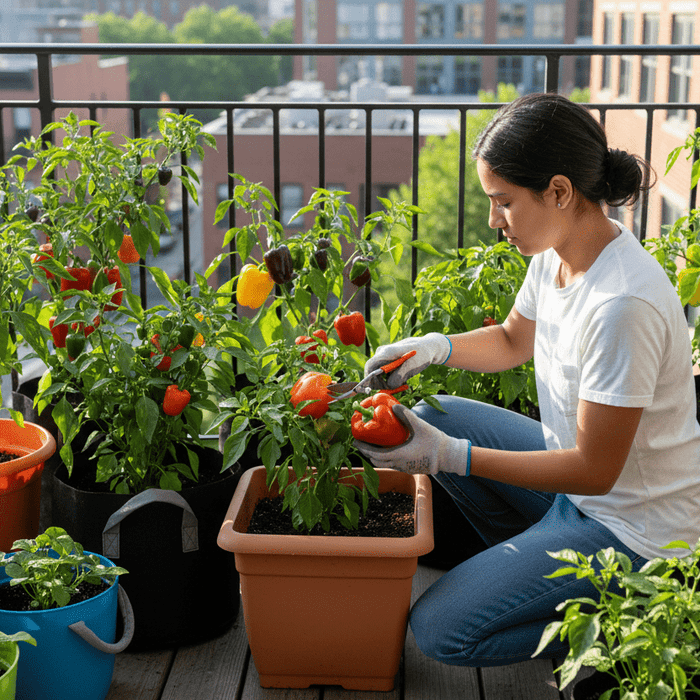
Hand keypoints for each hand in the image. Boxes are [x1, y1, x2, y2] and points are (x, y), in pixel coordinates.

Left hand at [354, 404, 470, 475]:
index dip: (364, 448)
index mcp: (399, 455)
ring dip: (376, 455)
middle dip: (367, 452)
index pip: (375, 454)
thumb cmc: (434, 442)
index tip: (355, 442)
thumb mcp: (420, 425)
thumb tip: (394, 405)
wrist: (448, 456)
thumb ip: (406, 415)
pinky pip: (393, 464)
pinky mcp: (410, 468)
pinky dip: (386, 458)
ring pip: (385, 464)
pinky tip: (388, 448)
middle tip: (362, 442)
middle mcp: (399, 464)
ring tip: (373, 444)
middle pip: (377, 461)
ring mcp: (404, 468)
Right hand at [364, 333, 450, 388]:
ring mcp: (384, 358)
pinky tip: (403, 380)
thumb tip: (389, 385)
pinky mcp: (387, 362)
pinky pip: (384, 376)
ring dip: (388, 383)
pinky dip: (392, 381)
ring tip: (403, 384)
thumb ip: (400, 376)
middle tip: (394, 389)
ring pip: (379, 376)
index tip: (376, 390)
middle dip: (381, 384)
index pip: (369, 366)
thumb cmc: (420, 354)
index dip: (368, 380)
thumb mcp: (412, 366)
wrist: (426, 347)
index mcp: (386, 352)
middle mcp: (382, 354)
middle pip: (372, 373)